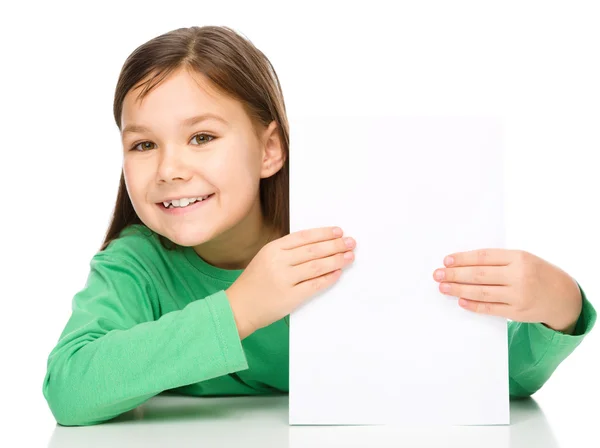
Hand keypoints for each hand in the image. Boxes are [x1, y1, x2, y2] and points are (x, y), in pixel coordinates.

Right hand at [226, 226, 355, 338]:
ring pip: (317, 266)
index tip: (339, 231)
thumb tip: (320, 245)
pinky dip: (328, 278)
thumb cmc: (254, 283)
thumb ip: (288, 252)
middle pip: (314, 250)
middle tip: (351, 242)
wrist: (239, 308)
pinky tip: (337, 273)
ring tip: (349, 256)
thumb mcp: (266, 259)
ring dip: (336, 260)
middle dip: (335, 245)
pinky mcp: (290, 297)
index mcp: (272, 249)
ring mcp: (284, 280)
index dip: (324, 233)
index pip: (304, 237)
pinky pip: (315, 285)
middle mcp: (278, 262)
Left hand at [432, 249, 582, 333]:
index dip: (463, 258)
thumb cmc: (535, 273)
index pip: (484, 257)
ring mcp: (519, 295)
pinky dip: (473, 305)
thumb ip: (497, 260)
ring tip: (443, 287)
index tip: (446, 260)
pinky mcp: (517, 312)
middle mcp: (519, 276)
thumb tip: (462, 263)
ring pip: (482, 292)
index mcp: (519, 257)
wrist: (562, 296)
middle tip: (438, 274)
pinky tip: (460, 300)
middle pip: (479, 275)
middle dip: (455, 275)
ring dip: (458, 290)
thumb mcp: (522, 258)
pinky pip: (490, 309)